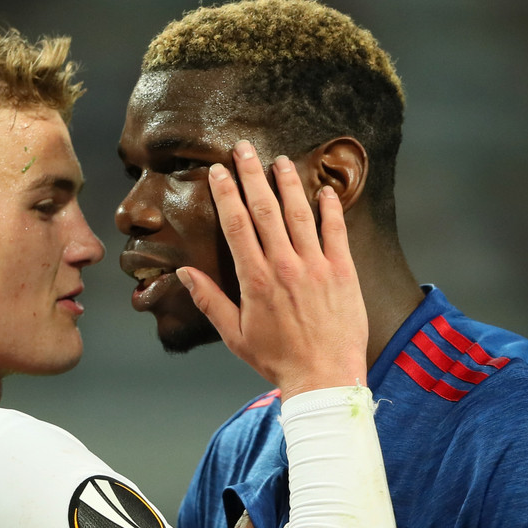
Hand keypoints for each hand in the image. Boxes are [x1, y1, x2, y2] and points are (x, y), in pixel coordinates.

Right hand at [178, 140, 368, 397]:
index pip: (236, 225)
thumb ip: (210, 300)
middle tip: (243, 148)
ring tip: (279, 160)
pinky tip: (325, 190)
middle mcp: (285, 266)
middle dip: (252, 175)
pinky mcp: (343, 273)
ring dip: (288, 183)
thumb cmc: (277, 360)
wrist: (324, 379)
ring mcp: (316, 267)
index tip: (218, 171)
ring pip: (300, 213)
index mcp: (256, 280)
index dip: (226, 194)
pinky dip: (331, 208)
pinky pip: (336, 232)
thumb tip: (184, 273)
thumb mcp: (234, 335)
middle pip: (265, 210)